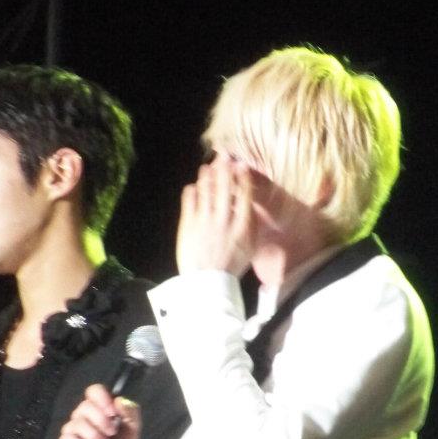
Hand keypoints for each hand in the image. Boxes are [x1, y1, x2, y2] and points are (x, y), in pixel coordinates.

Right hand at [57, 384, 141, 438]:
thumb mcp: (133, 430)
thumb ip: (131, 413)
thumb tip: (120, 400)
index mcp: (100, 408)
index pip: (94, 391)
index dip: (101, 398)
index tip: (112, 412)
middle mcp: (84, 416)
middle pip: (84, 407)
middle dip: (100, 420)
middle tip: (112, 433)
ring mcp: (73, 431)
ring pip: (75, 424)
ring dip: (93, 435)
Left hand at [175, 159, 254, 275]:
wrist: (207, 282)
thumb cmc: (232, 266)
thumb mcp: (250, 247)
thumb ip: (250, 225)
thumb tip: (248, 206)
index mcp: (243, 226)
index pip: (244, 195)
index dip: (243, 177)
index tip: (241, 165)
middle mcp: (225, 219)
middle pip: (224, 187)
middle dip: (224, 168)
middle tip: (223, 156)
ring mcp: (205, 220)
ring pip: (206, 190)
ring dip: (207, 176)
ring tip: (207, 167)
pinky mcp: (188, 224)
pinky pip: (189, 200)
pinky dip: (192, 191)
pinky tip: (193, 187)